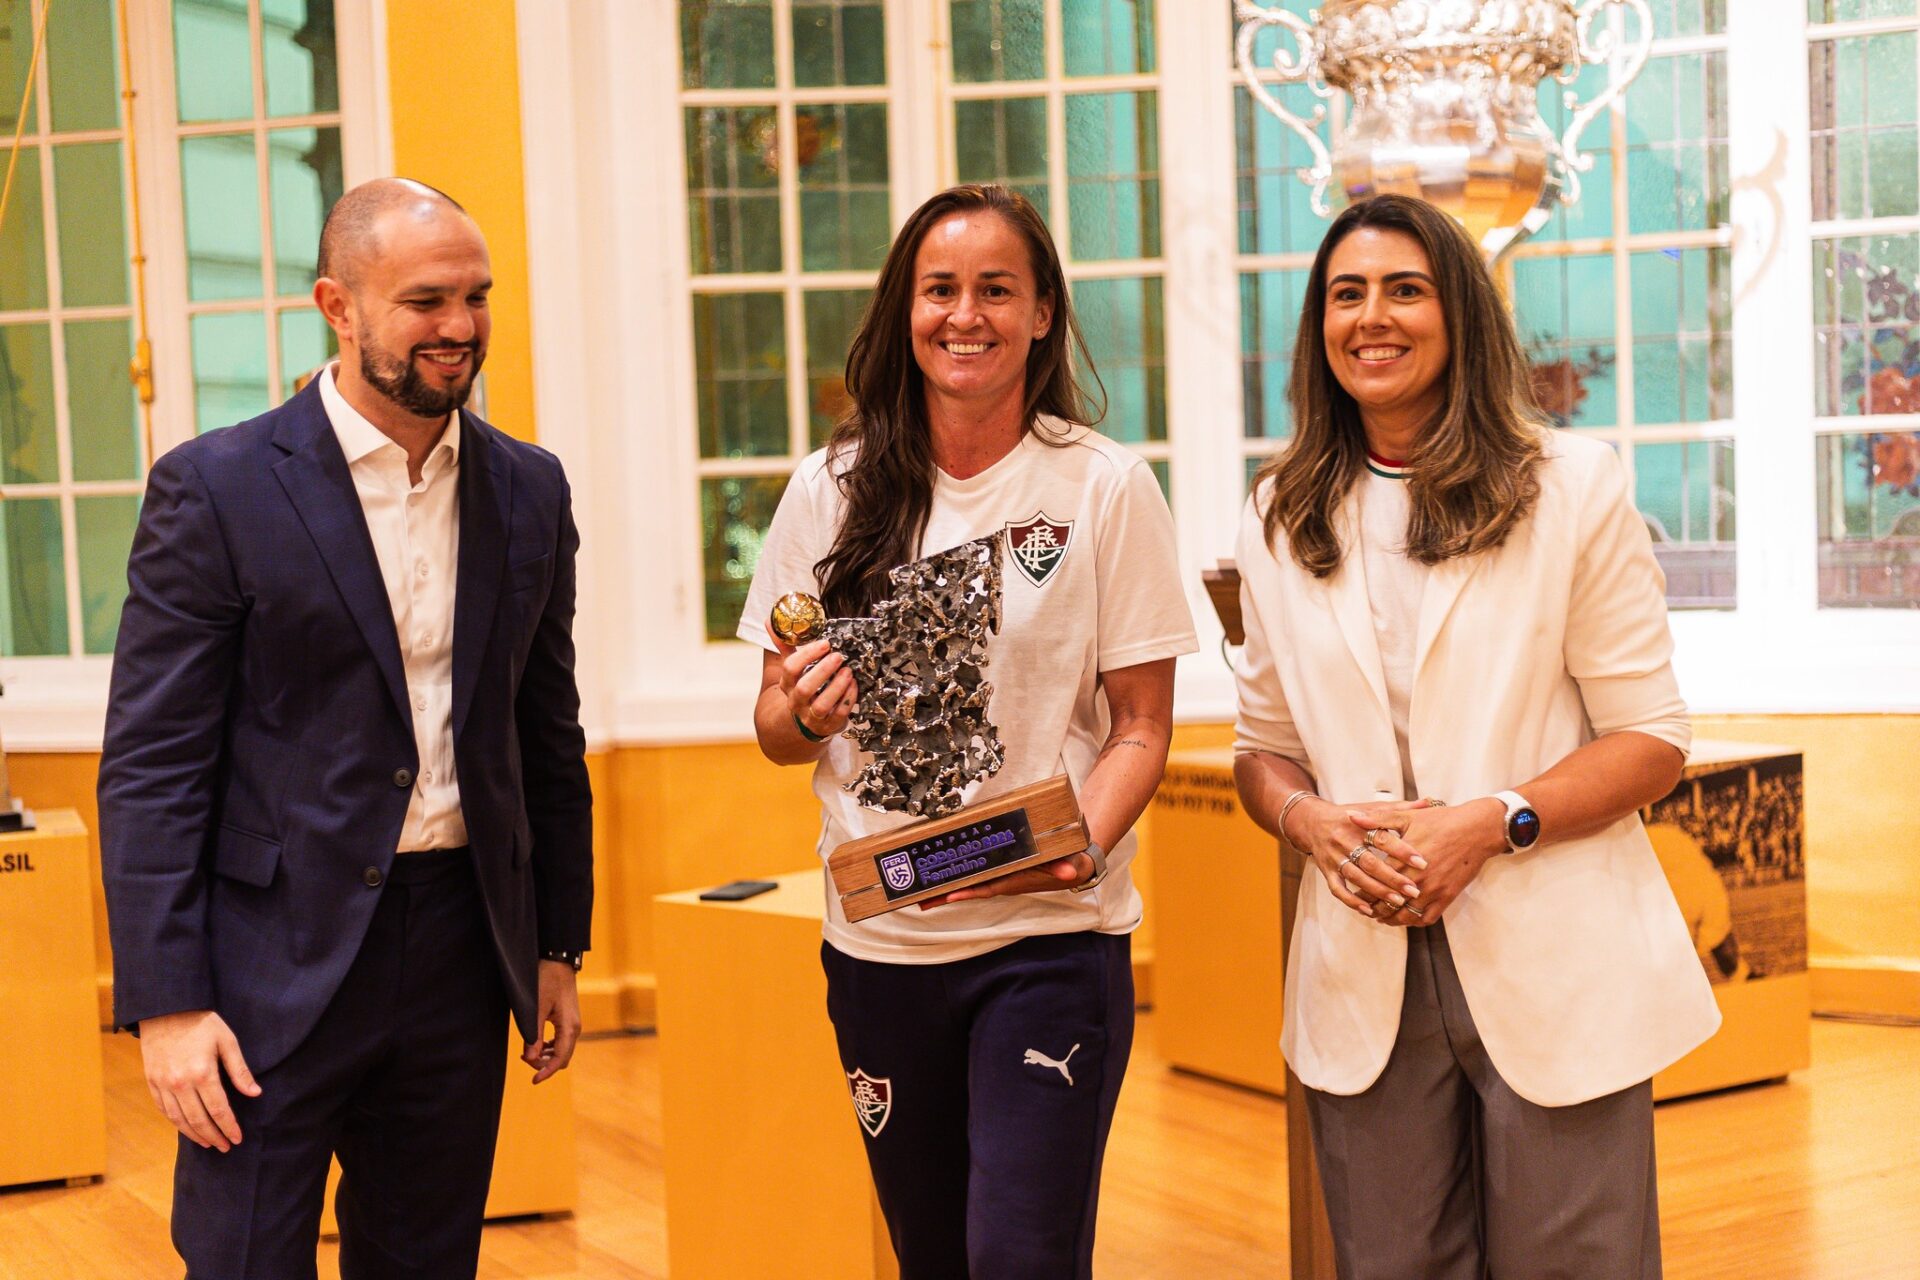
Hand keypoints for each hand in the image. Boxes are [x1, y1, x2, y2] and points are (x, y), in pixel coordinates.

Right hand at [138, 1009, 260, 1151]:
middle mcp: (180, 1083)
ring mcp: (163, 1084)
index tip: (237, 1139)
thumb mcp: (227, 1041)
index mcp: (202, 1073)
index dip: (229, 1127)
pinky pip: (163, 1110)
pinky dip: (176, 1122)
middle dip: (214, 1136)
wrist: (166, 1009)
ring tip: (209, 1143)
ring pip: (179, 1119)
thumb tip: (255, 1093)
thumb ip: (239, 1070)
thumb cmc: (202, 1023)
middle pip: (198, 1120)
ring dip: (194, 1134)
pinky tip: (186, 1128)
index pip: (218, 1110)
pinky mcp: (152, 1082)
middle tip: (226, 1146)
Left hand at [522, 960, 582, 1083]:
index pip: (560, 1059)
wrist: (558, 962)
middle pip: (562, 1058)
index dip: (546, 1072)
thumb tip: (530, 1058)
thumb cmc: (547, 981)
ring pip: (561, 1051)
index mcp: (569, 1027)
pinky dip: (548, 1047)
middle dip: (543, 1064)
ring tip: (526, 1052)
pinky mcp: (568, 1020)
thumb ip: (533, 1034)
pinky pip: (560, 1042)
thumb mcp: (537, 1008)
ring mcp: (572, 1025)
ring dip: (545, 1056)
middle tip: (523, 1058)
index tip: (534, 1081)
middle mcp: (574, 1029)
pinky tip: (535, 1043)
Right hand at [771, 632, 856, 741]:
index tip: (825, 643)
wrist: (801, 723)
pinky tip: (855, 685)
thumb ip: (783, 645)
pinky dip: (848, 700)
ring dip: (836, 687)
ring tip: (849, 671)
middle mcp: (796, 701)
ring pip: (821, 705)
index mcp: (786, 684)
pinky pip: (838, 715)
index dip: (807, 655)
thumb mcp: (790, 668)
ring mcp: (811, 716)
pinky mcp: (828, 726)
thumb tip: (770, 619)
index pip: (790, 668)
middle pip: (804, 688)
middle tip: (838, 656)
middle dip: (822, 671)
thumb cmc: (799, 688)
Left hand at [915, 853, 1094, 909]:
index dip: (970, 891)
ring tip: (920, 895)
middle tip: (920, 900)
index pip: (989, 887)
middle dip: (946, 895)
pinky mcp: (998, 868)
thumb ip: (1068, 867)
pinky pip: (974, 873)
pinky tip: (940, 876)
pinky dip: (957, 876)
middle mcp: (1004, 880)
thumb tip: (1070, 872)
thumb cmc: (1067, 863)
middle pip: (971, 888)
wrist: (1071, 864)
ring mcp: (999, 876)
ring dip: (946, 889)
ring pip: (969, 883)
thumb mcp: (1070, 864)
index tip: (950, 894)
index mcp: (1016, 880)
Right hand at [1290, 798, 1428, 924]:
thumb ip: (1399, 808)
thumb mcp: (1371, 807)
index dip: (1402, 850)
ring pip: (1356, 877)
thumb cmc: (1349, 816)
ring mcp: (1334, 858)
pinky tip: (1368, 910)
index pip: (1381, 838)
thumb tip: (1427, 802)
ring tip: (1398, 901)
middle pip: (1369, 862)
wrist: (1312, 821)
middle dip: (1392, 878)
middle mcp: (1344, 841)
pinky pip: (1337, 889)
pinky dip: (1351, 900)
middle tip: (1414, 890)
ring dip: (1377, 891)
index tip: (1422, 862)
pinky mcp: (1326, 871)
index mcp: (1358, 824)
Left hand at [1349, 798, 1506, 925]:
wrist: (1477, 829)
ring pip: (1406, 915)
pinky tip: (1405, 918)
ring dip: (1391, 918)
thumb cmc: (1442, 820)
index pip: (1375, 883)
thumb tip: (1351, 816)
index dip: (1362, 891)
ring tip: (1380, 916)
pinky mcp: (1448, 897)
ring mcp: (1434, 891)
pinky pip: (1427, 918)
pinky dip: (1414, 921)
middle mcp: (1418, 880)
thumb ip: (1377, 820)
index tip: (1353, 891)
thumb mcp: (1407, 816)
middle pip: (1388, 902)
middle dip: (1373, 907)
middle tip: (1363, 907)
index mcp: (1404, 861)